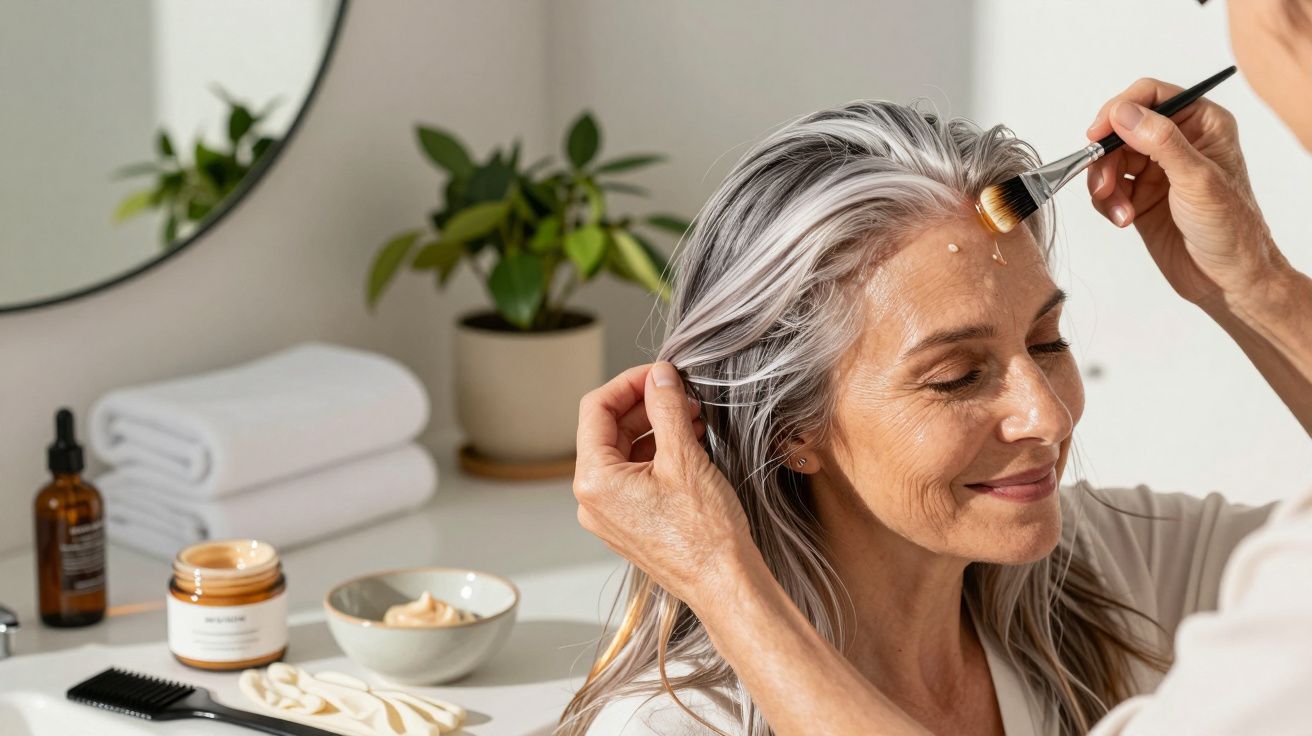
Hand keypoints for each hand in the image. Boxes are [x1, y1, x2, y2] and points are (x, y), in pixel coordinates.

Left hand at [574, 361, 755, 609]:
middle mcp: (592, 499)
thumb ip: (666, 409)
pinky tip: (689, 442)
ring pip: (624, 453)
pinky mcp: (630, 523)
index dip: (629, 382)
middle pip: (609, 430)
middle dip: (646, 406)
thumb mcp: (685, 458)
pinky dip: (658, 454)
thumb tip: (660, 376)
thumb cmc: (705, 533)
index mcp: (593, 480)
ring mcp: (610, 514)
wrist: (725, 584)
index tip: (660, 372)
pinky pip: (635, 476)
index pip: (596, 409)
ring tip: (693, 415)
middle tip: (682, 391)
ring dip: (655, 428)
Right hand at [1085, 77, 1287, 309]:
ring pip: (1109, 160)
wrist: (1227, 280)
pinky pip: (1107, 188)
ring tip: (1119, 211)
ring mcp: (1156, 170)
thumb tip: (1123, 112)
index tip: (1098, 133)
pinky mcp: (1139, 197)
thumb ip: (1160, 141)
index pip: (1151, 96)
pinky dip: (1107, 203)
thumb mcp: (1197, 179)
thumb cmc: (1230, 228)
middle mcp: (1176, 142)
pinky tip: (1123, 220)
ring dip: (1105, 185)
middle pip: (1121, 130)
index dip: (1119, 110)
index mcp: (1201, 124)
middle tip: (1104, 184)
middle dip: (1106, 157)